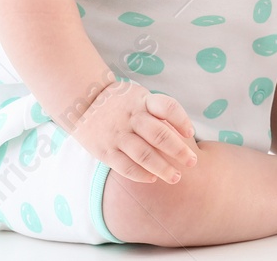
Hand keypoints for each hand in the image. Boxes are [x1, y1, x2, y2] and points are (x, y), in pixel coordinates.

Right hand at [71, 79, 198, 184]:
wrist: (84, 102)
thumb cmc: (122, 102)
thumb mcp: (140, 97)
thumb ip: (157, 112)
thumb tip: (183, 133)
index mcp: (142, 101)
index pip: (167, 107)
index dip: (181, 120)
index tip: (191, 133)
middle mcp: (131, 117)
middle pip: (159, 135)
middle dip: (178, 150)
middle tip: (192, 162)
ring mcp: (117, 135)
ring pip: (143, 154)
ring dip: (162, 168)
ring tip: (176, 177)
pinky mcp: (105, 151)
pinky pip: (125, 166)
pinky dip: (140, 174)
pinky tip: (152, 179)